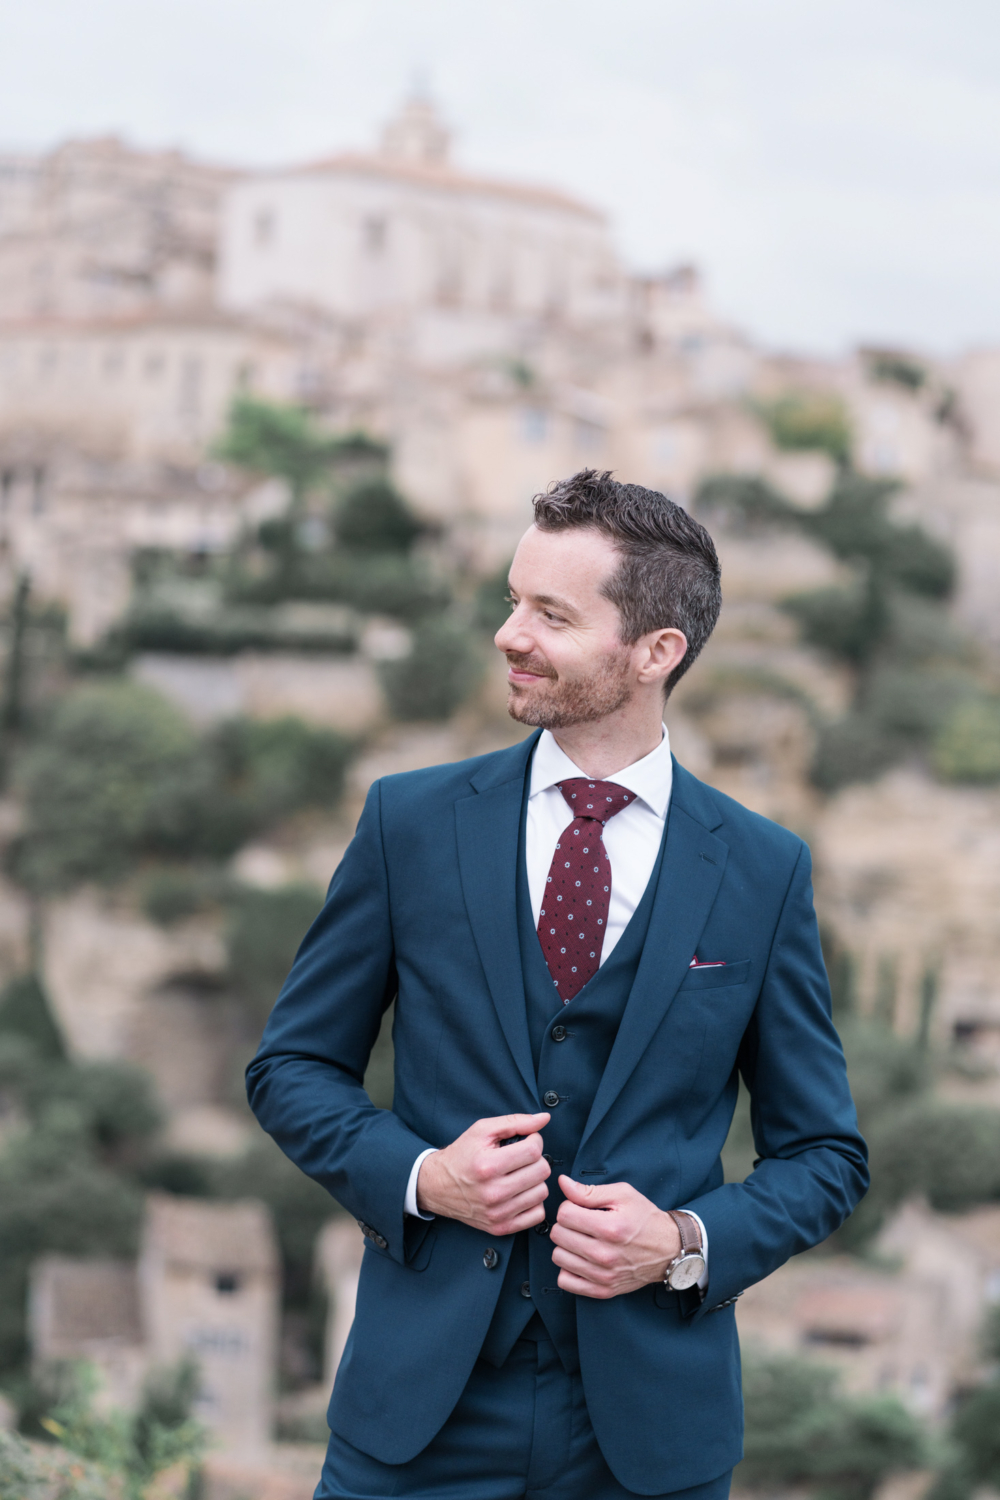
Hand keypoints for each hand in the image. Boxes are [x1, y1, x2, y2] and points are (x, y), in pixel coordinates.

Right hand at [416, 1112, 550, 1234]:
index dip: (535, 1140)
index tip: (526, 1140)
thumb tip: (545, 1118)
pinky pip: (537, 1215)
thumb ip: (516, 1121)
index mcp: (488, 1166)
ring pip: (542, 1192)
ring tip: (519, 1174)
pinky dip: (533, 1202)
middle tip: (522, 1157)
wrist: (437, 1186)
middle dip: (536, 1159)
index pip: (533, 1151)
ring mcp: (498, 1213)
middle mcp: (493, 1192)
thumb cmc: (462, 1155)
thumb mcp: (482, 1130)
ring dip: (535, 1180)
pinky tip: (521, 1192)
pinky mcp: (501, 1227)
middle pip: (541, 1171)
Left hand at [550, 1175, 680, 1298]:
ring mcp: (603, 1275)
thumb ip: (590, 1191)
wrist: (669, 1249)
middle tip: (580, 1223)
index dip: (569, 1206)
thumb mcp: (623, 1195)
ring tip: (581, 1239)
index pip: (564, 1214)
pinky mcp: (603, 1290)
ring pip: (558, 1257)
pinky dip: (568, 1269)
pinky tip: (580, 1259)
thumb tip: (563, 1183)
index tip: (580, 1208)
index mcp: (609, 1227)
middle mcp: (604, 1254)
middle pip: (558, 1235)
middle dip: (566, 1224)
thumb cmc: (646, 1219)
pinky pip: (565, 1281)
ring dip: (566, 1246)